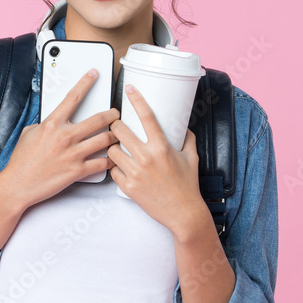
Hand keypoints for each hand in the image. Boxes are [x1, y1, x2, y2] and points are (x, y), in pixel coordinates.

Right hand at [0, 69, 118, 209]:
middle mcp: (65, 136)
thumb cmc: (22, 161)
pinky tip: (114, 158)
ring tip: (119, 135)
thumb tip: (55, 119)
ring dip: (116, 136)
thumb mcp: (29, 133)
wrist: (18, 184)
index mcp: (52, 124)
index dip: (86, 82)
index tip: (94, 73)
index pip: (73, 97)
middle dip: (112, 114)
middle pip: (99, 119)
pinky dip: (111, 160)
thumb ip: (45, 124)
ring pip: (105, 139)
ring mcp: (73, 154)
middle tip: (116, 114)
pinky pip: (102, 163)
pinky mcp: (78, 171)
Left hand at [107, 84, 204, 236]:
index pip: (146, 116)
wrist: (183, 213)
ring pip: (111, 150)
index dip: (136, 99)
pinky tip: (122, 168)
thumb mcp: (191, 158)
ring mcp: (135, 173)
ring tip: (118, 149)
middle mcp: (146, 158)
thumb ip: (187, 139)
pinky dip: (116, 168)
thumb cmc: (187, 186)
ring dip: (113, 147)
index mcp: (162, 147)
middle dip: (116, 126)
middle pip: (119, 130)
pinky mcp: (128, 187)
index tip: (130, 89)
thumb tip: (184, 126)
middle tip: (117, 127)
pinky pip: (113, 171)